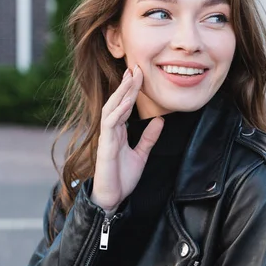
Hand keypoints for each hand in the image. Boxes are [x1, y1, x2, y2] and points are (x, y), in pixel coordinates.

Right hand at [91, 65, 163, 212]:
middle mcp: (111, 131)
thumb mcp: (141, 154)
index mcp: (118, 131)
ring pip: (111, 108)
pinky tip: (127, 101)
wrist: (112, 198)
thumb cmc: (122, 177)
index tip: (139, 73)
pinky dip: (118, 111)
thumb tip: (160, 120)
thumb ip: (149, 138)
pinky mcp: (105, 146)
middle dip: (126, 85)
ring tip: (131, 79)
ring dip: (121, 93)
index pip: (124, 105)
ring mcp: (107, 138)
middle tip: (135, 67)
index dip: (131, 89)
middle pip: (117, 102)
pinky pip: (110, 124)